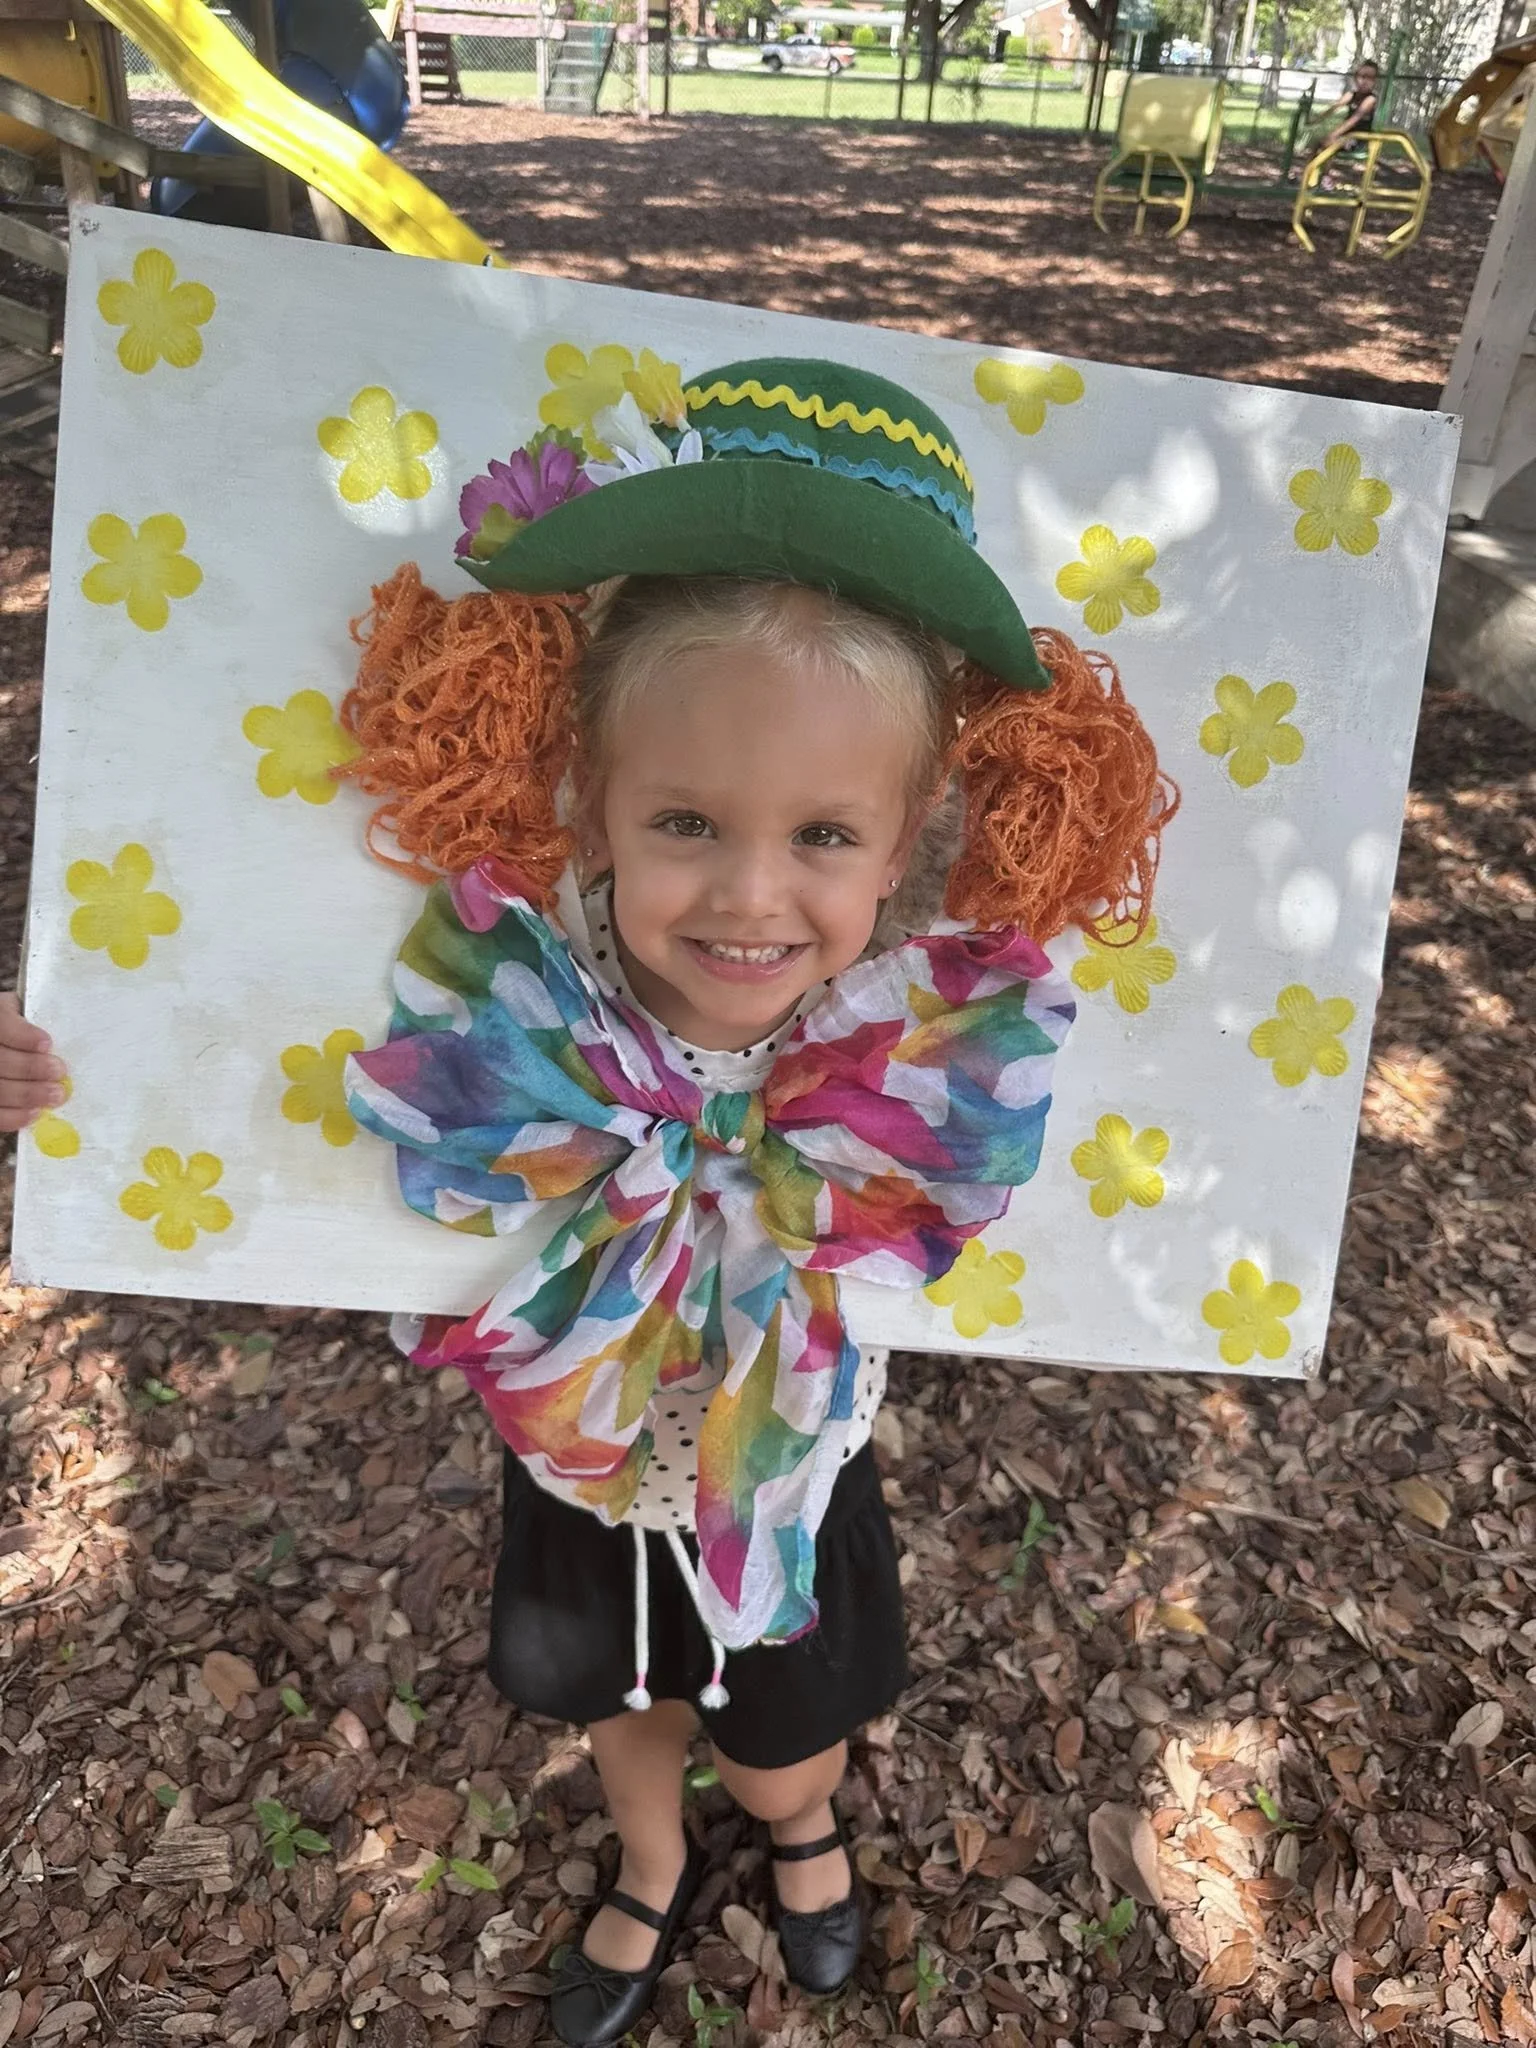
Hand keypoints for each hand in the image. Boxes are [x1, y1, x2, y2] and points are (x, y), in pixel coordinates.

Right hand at [0, 993, 67, 1132]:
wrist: (1, 1044)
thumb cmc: (12, 1027)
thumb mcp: (16, 1012)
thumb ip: (28, 1022)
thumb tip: (52, 1041)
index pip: (2, 1027)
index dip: (22, 1036)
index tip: (47, 1044)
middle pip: (0, 1061)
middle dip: (31, 1068)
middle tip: (59, 1072)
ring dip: (28, 1094)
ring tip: (55, 1094)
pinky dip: (14, 1117)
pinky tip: (34, 1113)